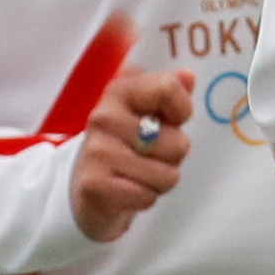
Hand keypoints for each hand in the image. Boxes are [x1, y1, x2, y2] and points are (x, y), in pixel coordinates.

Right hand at [71, 69, 194, 242]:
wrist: (86, 189)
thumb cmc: (125, 147)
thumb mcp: (146, 114)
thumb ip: (168, 92)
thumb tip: (188, 75)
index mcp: (120, 91)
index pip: (167, 88)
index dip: (181, 110)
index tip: (171, 121)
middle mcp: (104, 116)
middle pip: (178, 143)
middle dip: (172, 157)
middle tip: (149, 157)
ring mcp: (98, 150)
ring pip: (167, 175)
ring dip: (159, 181)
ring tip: (138, 175)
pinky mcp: (94, 184)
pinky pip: (148, 196)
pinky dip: (145, 198)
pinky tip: (128, 190)